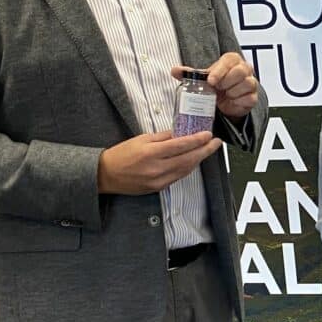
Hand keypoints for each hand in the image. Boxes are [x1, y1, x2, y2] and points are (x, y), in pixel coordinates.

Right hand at [97, 130, 221, 194]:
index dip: (197, 140)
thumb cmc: (121, 154)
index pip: (181, 146)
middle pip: (188, 159)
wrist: (106, 175)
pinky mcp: (159, 188)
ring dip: (199, 159)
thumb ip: (163, 137)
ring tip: (208, 150)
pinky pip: (179, 176)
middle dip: (205, 150)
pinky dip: (188, 168)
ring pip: (186, 169)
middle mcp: (157, 168)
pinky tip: (194, 160)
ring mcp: (159, 180)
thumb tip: (181, 133)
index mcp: (151, 153)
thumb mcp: (141, 139)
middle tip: (215, 143)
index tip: (208, 135)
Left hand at [173, 52, 259, 122]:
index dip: (220, 71)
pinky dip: (238, 101)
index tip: (211, 81)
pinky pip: (249, 98)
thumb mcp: (202, 78)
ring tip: (225, 94)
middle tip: (218, 88)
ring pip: (246, 84)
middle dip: (227, 82)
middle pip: (241, 71)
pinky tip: (231, 101)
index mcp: (232, 60)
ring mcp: (250, 82)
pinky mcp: (253, 96)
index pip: (229, 60)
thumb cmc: (215, 86)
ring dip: (232, 92)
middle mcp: (244, 69)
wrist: (224, 101)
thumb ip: (189, 74)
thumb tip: (175, 70)